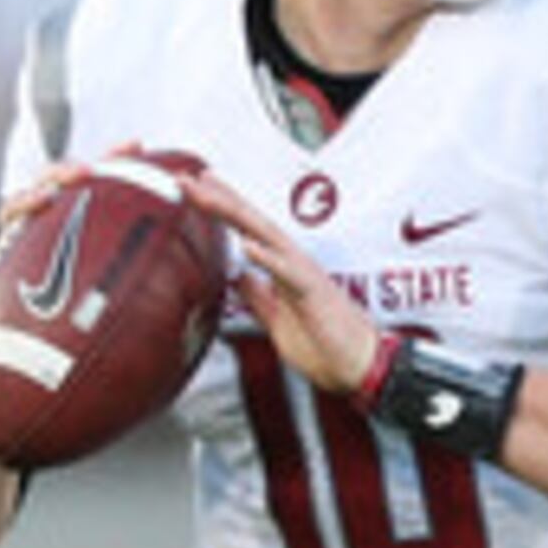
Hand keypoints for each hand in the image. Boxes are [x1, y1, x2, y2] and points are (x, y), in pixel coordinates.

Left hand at [177, 164, 382, 397]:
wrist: (360, 367)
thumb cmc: (325, 346)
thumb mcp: (277, 321)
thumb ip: (258, 297)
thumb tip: (239, 279)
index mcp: (282, 268)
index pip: (246, 230)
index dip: (219, 208)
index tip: (192, 188)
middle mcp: (292, 263)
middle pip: (250, 222)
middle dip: (218, 199)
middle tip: (186, 179)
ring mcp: (304, 275)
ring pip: (267, 236)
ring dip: (237, 214)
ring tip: (209, 197)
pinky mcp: (315, 293)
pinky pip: (289, 272)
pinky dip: (268, 257)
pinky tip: (247, 245)